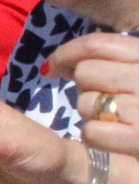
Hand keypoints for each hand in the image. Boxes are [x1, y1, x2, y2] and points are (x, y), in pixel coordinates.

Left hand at [48, 32, 138, 155]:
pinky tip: (112, 138)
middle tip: (100, 99)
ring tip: (111, 119)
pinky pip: (92, 132)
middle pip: (85, 72)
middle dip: (84, 87)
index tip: (52, 68)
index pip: (97, 45)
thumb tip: (55, 65)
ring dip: (90, 113)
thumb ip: (107, 60)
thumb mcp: (132, 73)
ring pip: (86, 102)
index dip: (66, 54)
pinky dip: (95, 138)